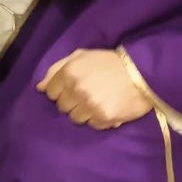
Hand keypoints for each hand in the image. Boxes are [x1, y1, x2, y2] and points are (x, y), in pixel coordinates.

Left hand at [37, 49, 153, 129]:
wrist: (142, 71)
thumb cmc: (109, 62)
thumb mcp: (81, 56)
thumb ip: (57, 69)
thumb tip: (40, 87)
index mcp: (69, 73)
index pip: (50, 92)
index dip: (59, 91)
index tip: (70, 89)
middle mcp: (77, 90)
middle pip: (62, 107)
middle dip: (71, 102)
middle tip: (85, 95)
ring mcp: (90, 106)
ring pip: (76, 118)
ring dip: (84, 112)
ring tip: (97, 102)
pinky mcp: (104, 118)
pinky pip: (93, 125)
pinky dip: (98, 119)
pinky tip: (107, 108)